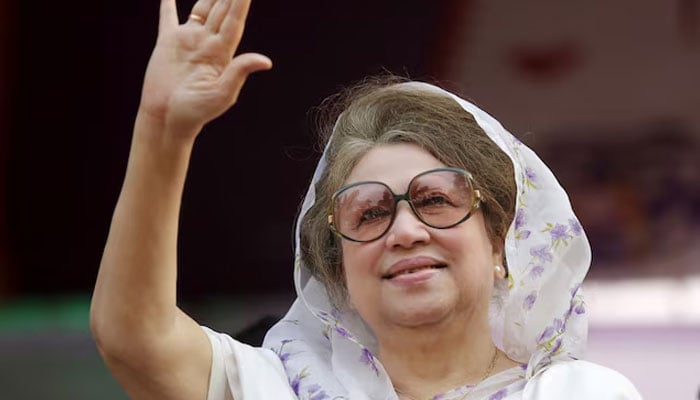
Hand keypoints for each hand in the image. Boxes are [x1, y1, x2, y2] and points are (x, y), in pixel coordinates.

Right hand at [138, 0, 271, 137]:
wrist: (168, 119)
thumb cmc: (196, 112)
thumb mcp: (222, 94)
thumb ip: (239, 72)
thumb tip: (266, 61)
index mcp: (221, 53)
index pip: (234, 20)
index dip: (240, 2)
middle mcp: (207, 42)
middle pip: (221, 9)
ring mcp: (189, 41)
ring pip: (202, 8)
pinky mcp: (168, 43)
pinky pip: (168, 18)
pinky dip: (167, 4)